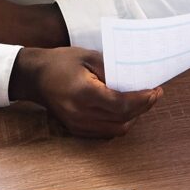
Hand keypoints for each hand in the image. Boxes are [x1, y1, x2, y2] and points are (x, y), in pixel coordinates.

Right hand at [11, 46, 162, 138]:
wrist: (34, 77)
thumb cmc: (61, 63)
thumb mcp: (88, 57)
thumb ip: (113, 68)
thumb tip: (136, 77)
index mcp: (84, 94)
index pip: (121, 104)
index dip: (142, 100)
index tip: (155, 90)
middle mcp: (81, 114)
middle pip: (123, 118)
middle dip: (143, 107)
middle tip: (154, 93)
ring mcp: (78, 125)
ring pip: (117, 129)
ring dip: (134, 117)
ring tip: (142, 101)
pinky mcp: (77, 130)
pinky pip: (107, 132)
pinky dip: (120, 122)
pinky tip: (126, 110)